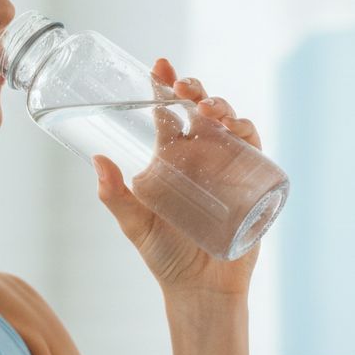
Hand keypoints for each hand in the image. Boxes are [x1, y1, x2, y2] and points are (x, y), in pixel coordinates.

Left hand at [92, 57, 262, 297]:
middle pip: (201, 111)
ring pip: (230, 125)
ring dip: (222, 108)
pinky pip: (256, 152)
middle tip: (183, 86)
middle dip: (195, 90)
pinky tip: (239, 129)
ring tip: (207, 109)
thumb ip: (115, 196)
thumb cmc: (164, 256)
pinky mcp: (252, 186)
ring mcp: (228, 169)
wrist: (200, 290)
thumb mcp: (134, 224)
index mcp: (171, 158)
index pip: (168, 114)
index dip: (164, 86)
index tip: (158, 64)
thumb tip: (97, 162)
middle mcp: (201, 157)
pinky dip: (250, 135)